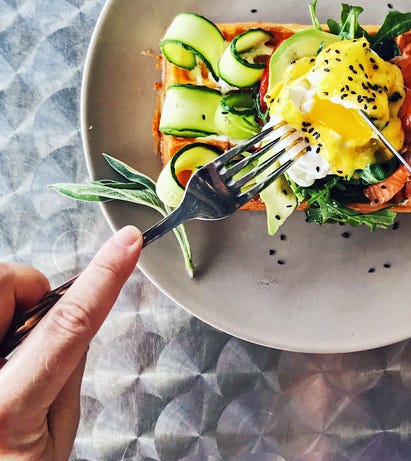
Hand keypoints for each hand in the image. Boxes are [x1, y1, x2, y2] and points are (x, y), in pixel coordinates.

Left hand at [0, 226, 142, 460]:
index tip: (127, 243)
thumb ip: (68, 371)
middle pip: (4, 283)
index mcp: (6, 410)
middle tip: (27, 332)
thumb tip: (76, 317)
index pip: (69, 324)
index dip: (104, 276)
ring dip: (7, 307)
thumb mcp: (56, 438)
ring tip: (3, 351)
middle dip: (26, 293)